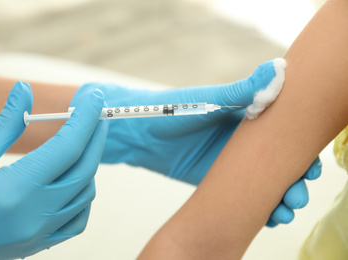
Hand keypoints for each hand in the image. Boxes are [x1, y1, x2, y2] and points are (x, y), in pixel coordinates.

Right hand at [0, 82, 107, 258]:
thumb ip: (5, 124)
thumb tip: (24, 90)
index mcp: (15, 191)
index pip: (67, 147)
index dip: (85, 118)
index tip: (95, 97)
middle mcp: (34, 216)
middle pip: (84, 169)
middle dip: (95, 136)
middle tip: (96, 114)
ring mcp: (39, 235)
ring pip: (86, 194)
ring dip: (89, 165)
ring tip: (80, 144)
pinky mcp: (38, 245)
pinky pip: (77, 220)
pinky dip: (82, 196)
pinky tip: (73, 181)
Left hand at [75, 60, 320, 225]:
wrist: (140, 134)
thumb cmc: (171, 110)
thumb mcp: (207, 99)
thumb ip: (240, 91)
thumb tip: (276, 69)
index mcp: (246, 121)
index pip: (284, 137)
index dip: (301, 154)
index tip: (310, 167)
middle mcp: (243, 144)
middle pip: (280, 166)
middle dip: (295, 183)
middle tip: (297, 196)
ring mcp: (232, 166)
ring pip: (265, 185)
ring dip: (280, 200)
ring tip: (284, 212)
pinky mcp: (218, 183)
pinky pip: (243, 198)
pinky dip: (259, 210)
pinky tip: (269, 219)